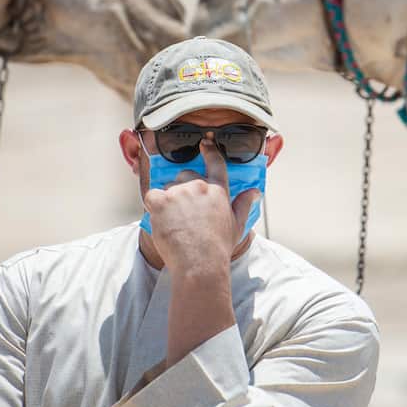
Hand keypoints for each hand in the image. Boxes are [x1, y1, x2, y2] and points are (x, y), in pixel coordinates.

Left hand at [142, 140, 254, 275]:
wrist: (200, 263)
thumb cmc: (218, 248)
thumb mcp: (237, 225)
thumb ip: (244, 204)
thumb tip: (255, 192)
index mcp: (218, 190)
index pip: (215, 163)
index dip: (209, 150)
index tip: (205, 143)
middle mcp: (198, 186)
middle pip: (186, 176)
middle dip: (183, 188)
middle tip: (184, 211)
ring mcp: (179, 192)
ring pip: (168, 187)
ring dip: (168, 200)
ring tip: (174, 222)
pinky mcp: (161, 201)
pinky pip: (151, 197)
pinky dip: (153, 206)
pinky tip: (161, 220)